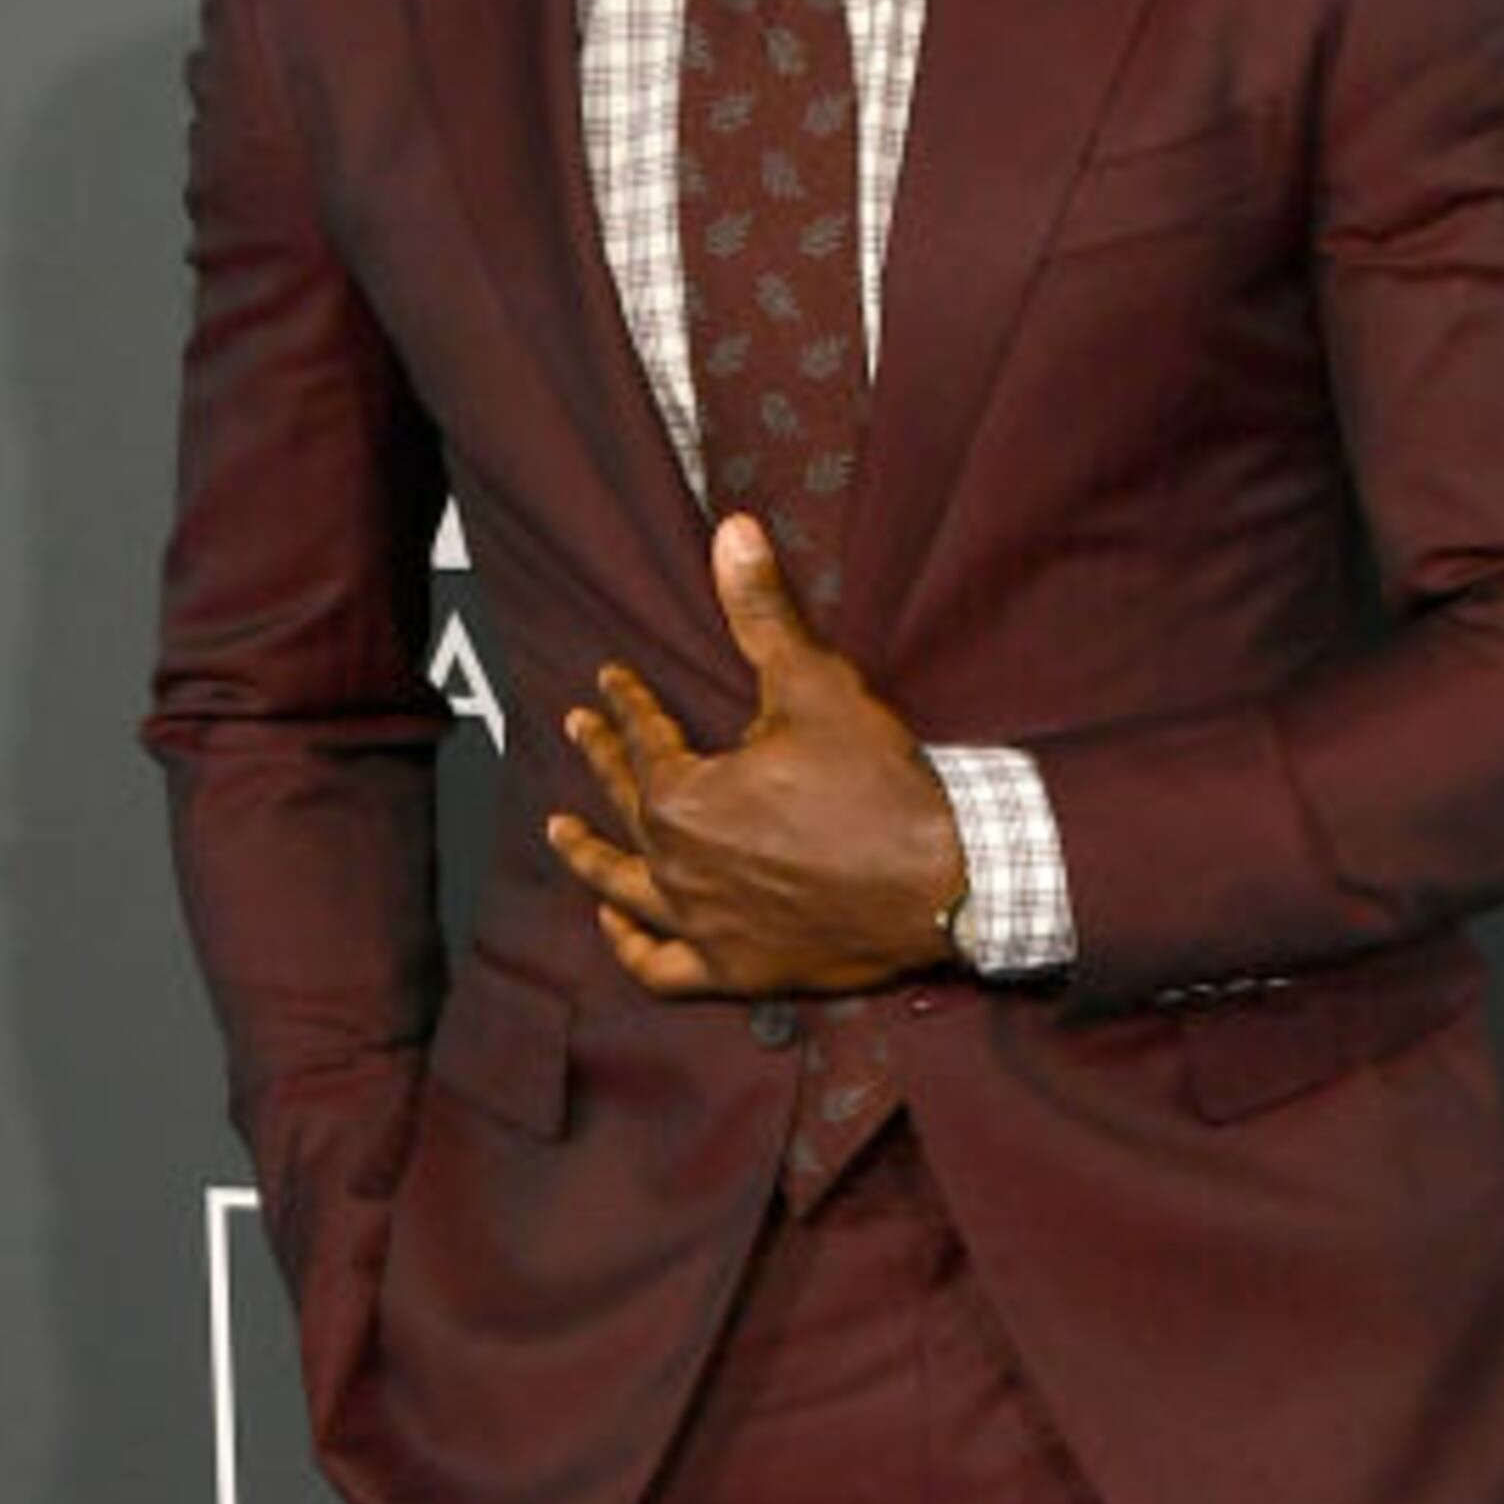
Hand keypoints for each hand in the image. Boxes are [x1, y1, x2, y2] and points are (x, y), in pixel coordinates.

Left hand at [547, 515, 968, 997]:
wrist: (941, 883)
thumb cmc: (880, 787)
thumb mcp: (817, 686)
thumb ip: (763, 613)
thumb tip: (732, 532)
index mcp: (684, 798)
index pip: (641, 739)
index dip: (625, 703)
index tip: (610, 680)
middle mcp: (678, 867)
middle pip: (624, 805)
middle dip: (599, 758)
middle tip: (580, 728)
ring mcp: (702, 926)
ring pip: (622, 889)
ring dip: (587, 856)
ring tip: (562, 831)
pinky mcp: (735, 970)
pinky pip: (660, 970)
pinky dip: (631, 947)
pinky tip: (617, 924)